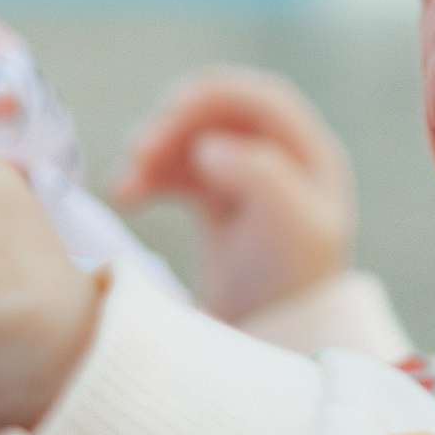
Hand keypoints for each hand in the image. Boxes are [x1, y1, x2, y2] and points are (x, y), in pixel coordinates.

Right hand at [110, 66, 354, 322]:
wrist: (277, 341)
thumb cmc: (293, 284)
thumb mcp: (291, 229)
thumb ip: (261, 177)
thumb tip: (209, 145)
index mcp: (311, 156)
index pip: (264, 101)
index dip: (220, 93)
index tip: (174, 105)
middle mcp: (280, 159)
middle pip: (219, 115)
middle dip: (175, 125)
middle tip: (139, 151)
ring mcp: (246, 178)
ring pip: (190, 141)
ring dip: (153, 151)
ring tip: (124, 186)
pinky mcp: (216, 202)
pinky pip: (175, 171)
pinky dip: (147, 175)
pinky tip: (124, 194)